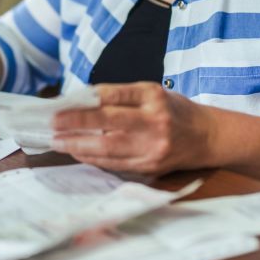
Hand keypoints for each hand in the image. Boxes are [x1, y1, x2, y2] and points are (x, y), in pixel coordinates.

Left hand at [50, 82, 215, 174]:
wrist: (206, 137)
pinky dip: (93, 158)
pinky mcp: (150, 166)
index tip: (61, 104)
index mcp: (154, 97)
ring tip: (57, 141)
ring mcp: (153, 147)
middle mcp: (155, 122)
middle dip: (76, 125)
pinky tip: (77, 152)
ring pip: (108, 149)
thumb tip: (81, 101)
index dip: (85, 101)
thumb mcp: (151, 92)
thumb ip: (119, 96)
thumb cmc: (173, 110)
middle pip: (109, 124)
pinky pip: (115, 164)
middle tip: (52, 124)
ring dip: (79, 145)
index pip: (114, 96)